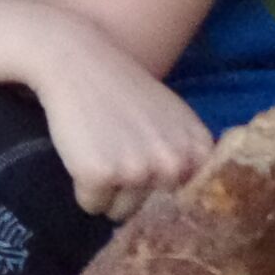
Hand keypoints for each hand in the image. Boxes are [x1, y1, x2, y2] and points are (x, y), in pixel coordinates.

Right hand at [16, 7, 214, 219]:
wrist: (78, 62)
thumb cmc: (122, 90)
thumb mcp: (173, 117)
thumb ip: (186, 155)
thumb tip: (185, 205)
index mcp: (197, 150)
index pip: (190, 201)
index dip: (166, 194)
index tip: (150, 181)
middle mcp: (174, 164)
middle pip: (152, 210)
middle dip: (134, 192)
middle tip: (118, 152)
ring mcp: (138, 171)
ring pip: (121, 212)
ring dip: (108, 192)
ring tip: (100, 151)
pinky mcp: (100, 175)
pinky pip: (92, 205)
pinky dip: (83, 189)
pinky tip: (83, 155)